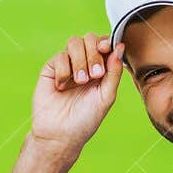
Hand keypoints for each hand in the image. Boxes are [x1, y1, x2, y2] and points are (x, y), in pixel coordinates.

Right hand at [31, 34, 124, 158]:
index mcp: (101, 69)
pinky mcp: (51, 69)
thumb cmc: (85, 120)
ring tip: (80, 81)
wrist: (60, 134)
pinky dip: (64, 70)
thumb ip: (114, 71)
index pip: (105, 44)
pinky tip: (62, 86)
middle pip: (89, 39)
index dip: (106, 42)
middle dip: (94, 54)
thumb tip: (120, 46)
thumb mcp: (107, 96)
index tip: (107, 48)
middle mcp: (84, 64)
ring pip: (74, 43)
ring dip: (80, 61)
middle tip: (95, 74)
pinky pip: (60, 56)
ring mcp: (68, 65)